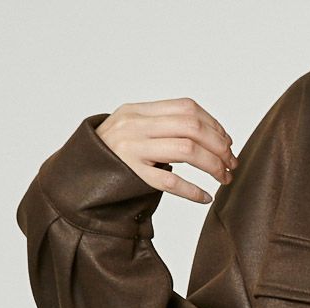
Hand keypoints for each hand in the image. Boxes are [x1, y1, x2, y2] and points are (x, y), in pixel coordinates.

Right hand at [95, 97, 236, 204]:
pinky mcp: (132, 175)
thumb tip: (209, 136)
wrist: (78, 176)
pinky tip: (206, 197)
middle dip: (219, 146)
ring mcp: (132, 150)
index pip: (186, 108)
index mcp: (138, 111)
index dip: (213, 124)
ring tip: (224, 179)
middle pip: (191, 127)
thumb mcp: (132, 130)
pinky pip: (171, 182)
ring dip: (213, 166)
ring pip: (187, 150)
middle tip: (232, 163)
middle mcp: (135, 126)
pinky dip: (193, 191)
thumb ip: (161, 126)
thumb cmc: (112, 156)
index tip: (227, 142)